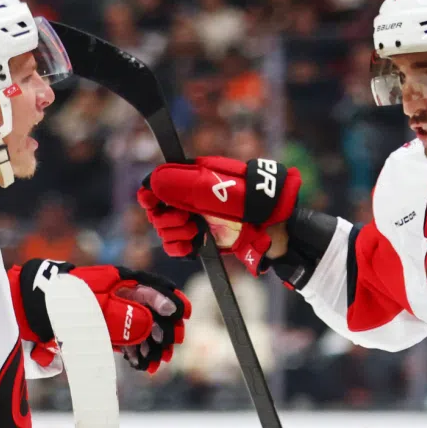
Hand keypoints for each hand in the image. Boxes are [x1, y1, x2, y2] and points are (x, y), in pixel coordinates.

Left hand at [15, 261, 190, 373]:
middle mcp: (124, 296)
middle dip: (164, 332)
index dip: (172, 301)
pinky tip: (139, 364)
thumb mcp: (99, 305)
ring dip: (151, 347)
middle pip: (154, 313)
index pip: (156, 289)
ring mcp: (117, 313)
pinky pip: (129, 339)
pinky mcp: (108, 328)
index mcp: (125, 282)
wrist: (39, 306)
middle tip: (168, 350)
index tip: (183, 316)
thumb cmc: (69, 299)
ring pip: (143, 329)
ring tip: (153, 363)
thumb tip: (152, 327)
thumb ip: (127, 315)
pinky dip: (136, 351)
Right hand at [139, 156, 298, 271]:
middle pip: (156, 210)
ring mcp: (195, 220)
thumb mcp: (218, 188)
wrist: (276, 228)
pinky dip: (179, 248)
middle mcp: (190, 199)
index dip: (149, 194)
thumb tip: (153, 182)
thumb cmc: (253, 201)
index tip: (152, 202)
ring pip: (164, 230)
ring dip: (174, 233)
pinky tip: (192, 245)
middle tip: (185, 220)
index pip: (156, 184)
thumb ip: (185, 185)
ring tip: (195, 232)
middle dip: (165, 217)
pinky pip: (176, 247)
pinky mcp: (202, 240)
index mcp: (192, 179)